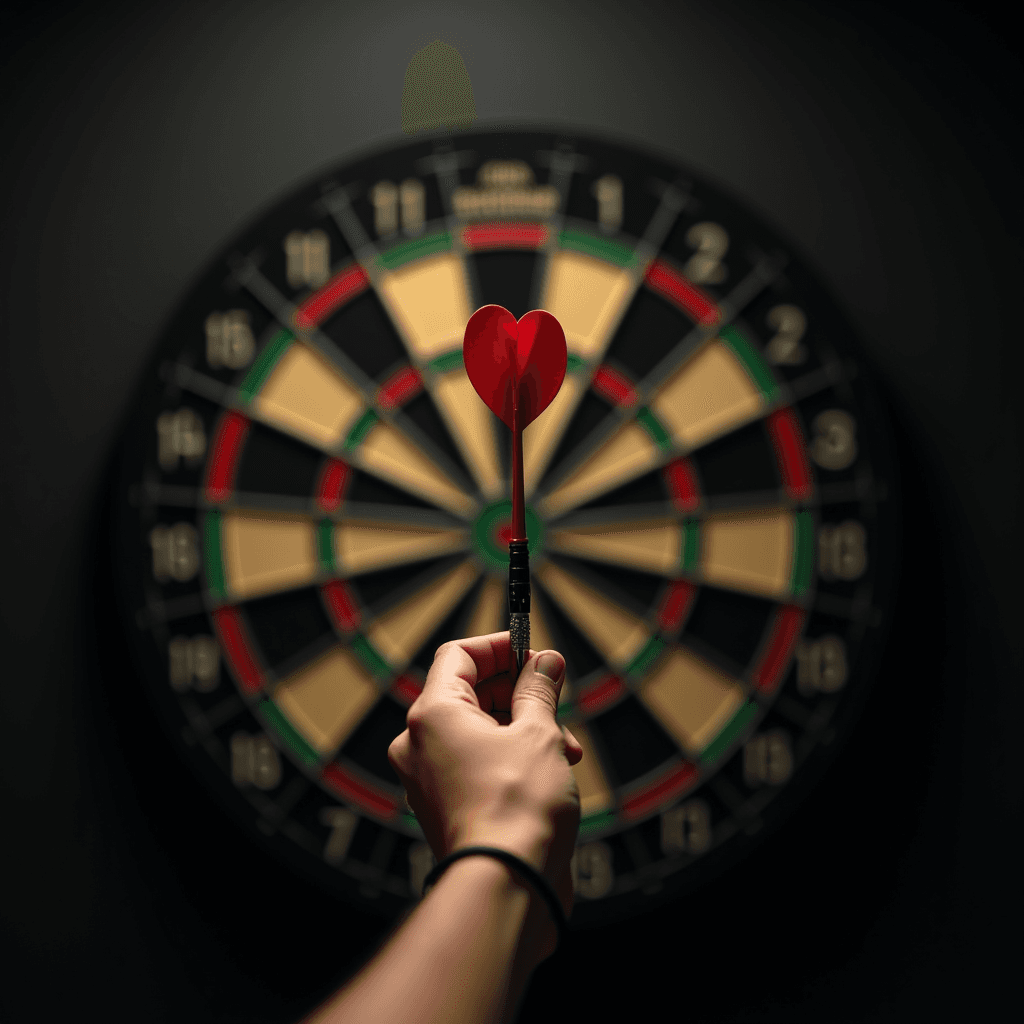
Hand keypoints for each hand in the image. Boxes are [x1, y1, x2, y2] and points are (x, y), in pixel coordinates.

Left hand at [388, 633, 583, 953]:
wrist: (506, 885)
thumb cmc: (517, 809)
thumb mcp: (539, 733)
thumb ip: (539, 690)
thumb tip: (546, 663)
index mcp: (433, 714)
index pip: (459, 655)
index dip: (500, 647)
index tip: (535, 653)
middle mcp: (420, 744)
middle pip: (468, 693)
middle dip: (518, 691)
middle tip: (555, 694)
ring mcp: (428, 779)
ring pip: (477, 731)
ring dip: (522, 728)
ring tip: (564, 746)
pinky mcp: (446, 808)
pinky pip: (475, 764)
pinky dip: (510, 758)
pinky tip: (549, 772)